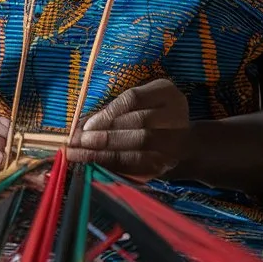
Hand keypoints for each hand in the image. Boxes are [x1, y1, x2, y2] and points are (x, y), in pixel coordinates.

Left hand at [70, 78, 190, 178]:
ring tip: (81, 156)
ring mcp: (176, 144)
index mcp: (166, 93)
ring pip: (139, 150)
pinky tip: (95, 166)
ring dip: (105, 154)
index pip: (134, 98)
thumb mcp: (139, 103)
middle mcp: (176, 116)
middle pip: (138, 125)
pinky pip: (139, 168)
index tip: (85, 125)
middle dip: (104, 136)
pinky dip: (115, 167)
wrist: (184, 143)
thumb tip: (81, 124)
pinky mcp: (167, 165)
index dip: (108, 112)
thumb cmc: (150, 115)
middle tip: (78, 143)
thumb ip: (115, 110)